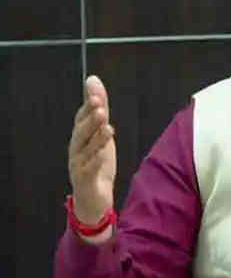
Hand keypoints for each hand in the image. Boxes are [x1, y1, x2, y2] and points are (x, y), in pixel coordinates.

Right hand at [68, 75, 116, 224]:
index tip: (96, 93)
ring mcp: (78, 165)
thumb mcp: (101, 133)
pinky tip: (103, 155)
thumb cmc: (97, 162)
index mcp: (80, 137)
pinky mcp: (85, 180)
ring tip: (108, 128)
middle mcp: (76, 149)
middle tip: (100, 108)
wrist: (94, 197)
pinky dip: (96, 162)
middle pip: (81, 133)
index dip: (88, 106)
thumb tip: (93, 80)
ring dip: (96, 139)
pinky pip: (89, 170)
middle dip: (90, 120)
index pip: (81, 119)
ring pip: (85, 150)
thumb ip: (99, 110)